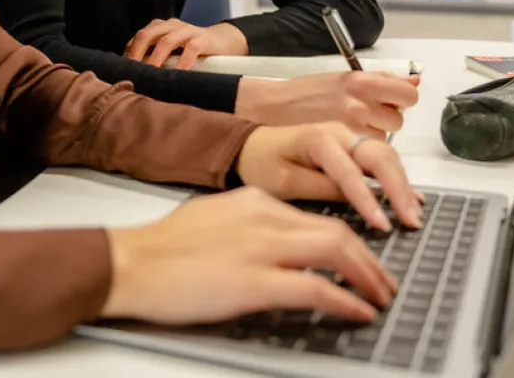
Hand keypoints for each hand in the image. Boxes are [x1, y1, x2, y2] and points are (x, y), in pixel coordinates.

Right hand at [101, 187, 395, 324]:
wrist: (130, 263)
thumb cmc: (161, 249)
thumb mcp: (213, 221)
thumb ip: (248, 228)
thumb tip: (275, 250)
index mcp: (254, 202)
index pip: (316, 218)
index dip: (349, 241)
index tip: (361, 258)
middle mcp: (264, 218)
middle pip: (337, 232)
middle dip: (370, 260)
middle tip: (384, 282)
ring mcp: (261, 248)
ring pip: (336, 252)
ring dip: (367, 277)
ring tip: (380, 297)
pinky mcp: (254, 282)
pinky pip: (317, 289)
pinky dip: (346, 301)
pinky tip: (358, 312)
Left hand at [123, 19, 247, 68]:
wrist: (221, 41)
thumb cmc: (189, 49)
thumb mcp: (170, 51)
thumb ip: (154, 57)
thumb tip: (134, 75)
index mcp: (158, 27)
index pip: (138, 38)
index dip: (129, 53)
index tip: (122, 71)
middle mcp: (170, 25)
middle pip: (147, 35)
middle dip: (136, 53)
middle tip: (131, 71)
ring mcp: (186, 30)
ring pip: (166, 40)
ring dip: (156, 58)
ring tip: (151, 73)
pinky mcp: (202, 39)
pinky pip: (190, 49)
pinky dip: (182, 62)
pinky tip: (178, 74)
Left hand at [234, 123, 421, 230]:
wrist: (250, 147)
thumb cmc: (261, 164)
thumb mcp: (284, 183)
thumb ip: (321, 189)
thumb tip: (357, 201)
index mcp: (318, 138)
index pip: (351, 171)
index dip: (368, 200)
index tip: (383, 225)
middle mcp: (339, 133)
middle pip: (379, 156)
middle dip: (398, 189)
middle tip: (411, 221)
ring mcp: (348, 138)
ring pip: (386, 156)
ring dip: (403, 185)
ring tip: (414, 216)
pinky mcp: (352, 147)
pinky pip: (381, 160)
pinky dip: (398, 178)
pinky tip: (412, 199)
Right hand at [235, 71, 419, 136]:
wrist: (276, 105)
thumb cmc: (308, 91)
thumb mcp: (346, 78)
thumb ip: (383, 80)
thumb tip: (414, 81)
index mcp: (362, 81)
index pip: (408, 94)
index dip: (403, 99)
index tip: (394, 101)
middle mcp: (360, 101)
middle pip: (399, 119)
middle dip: (389, 119)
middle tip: (369, 112)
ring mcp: (352, 123)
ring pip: (386, 136)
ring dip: (375, 133)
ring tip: (353, 125)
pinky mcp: (344, 141)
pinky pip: (368, 148)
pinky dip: (361, 145)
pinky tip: (345, 135)